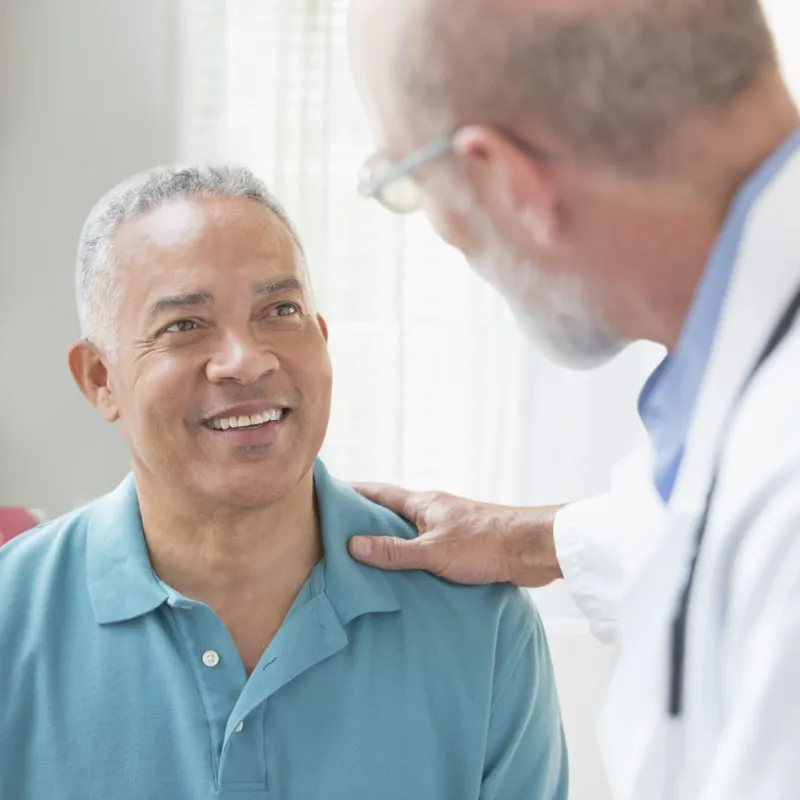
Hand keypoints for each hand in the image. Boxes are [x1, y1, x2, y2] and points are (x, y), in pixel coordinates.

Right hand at [348, 483, 563, 586]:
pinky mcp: (464, 546)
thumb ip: (394, 551)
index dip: (355, 491)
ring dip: (391, 540)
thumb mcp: (433, 551)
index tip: (329, 489)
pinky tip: (406, 575)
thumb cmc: (485, 543)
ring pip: (412, 531)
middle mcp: (434, 511)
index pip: (380, 493)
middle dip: (368, 518)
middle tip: (338, 528)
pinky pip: (428, 548)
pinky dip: (413, 557)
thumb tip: (353, 544)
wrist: (532, 550)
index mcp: (424, 504)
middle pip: (393, 511)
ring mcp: (449, 527)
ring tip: (366, 556)